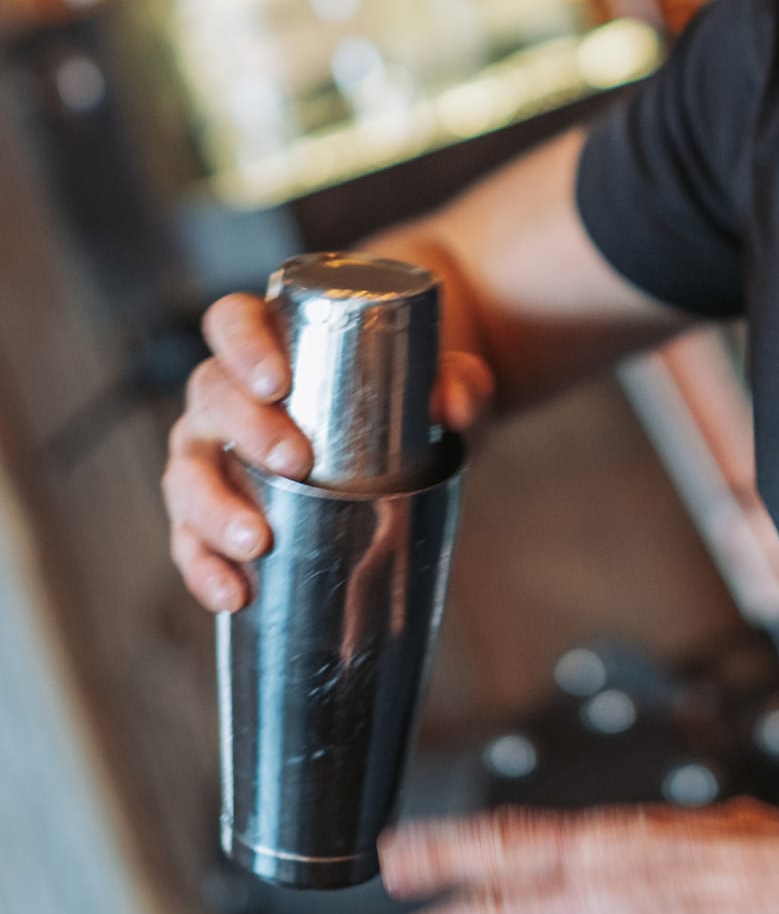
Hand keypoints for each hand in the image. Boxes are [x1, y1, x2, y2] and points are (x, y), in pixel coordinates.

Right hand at [162, 286, 493, 612]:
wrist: (390, 426)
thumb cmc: (400, 382)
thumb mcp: (434, 371)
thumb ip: (456, 377)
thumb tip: (454, 406)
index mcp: (264, 338)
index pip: (230, 321)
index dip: (241, 346)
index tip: (277, 382)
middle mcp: (224, 391)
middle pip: (210, 397)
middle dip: (246, 432)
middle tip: (296, 463)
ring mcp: (212, 450)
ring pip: (186, 473)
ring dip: (213, 509)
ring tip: (258, 542)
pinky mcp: (214, 507)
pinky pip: (190, 538)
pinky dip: (203, 567)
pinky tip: (232, 593)